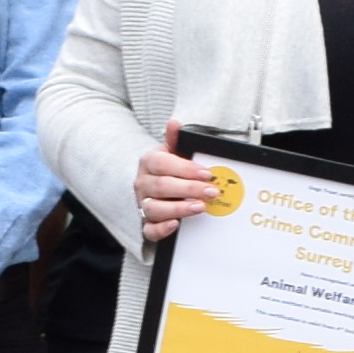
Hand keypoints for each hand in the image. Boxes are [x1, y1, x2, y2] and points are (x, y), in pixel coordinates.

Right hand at [130, 123, 223, 241]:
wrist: (157, 190)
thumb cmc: (168, 170)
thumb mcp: (171, 153)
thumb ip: (175, 140)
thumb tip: (174, 123)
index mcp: (148, 163)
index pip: (162, 164)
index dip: (185, 169)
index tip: (207, 173)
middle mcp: (142, 184)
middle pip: (161, 187)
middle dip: (189, 189)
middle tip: (211, 192)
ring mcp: (143, 204)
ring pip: (155, 208)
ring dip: (179, 209)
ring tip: (200, 207)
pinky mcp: (146, 223)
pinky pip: (149, 229)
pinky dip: (161, 229)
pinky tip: (175, 225)